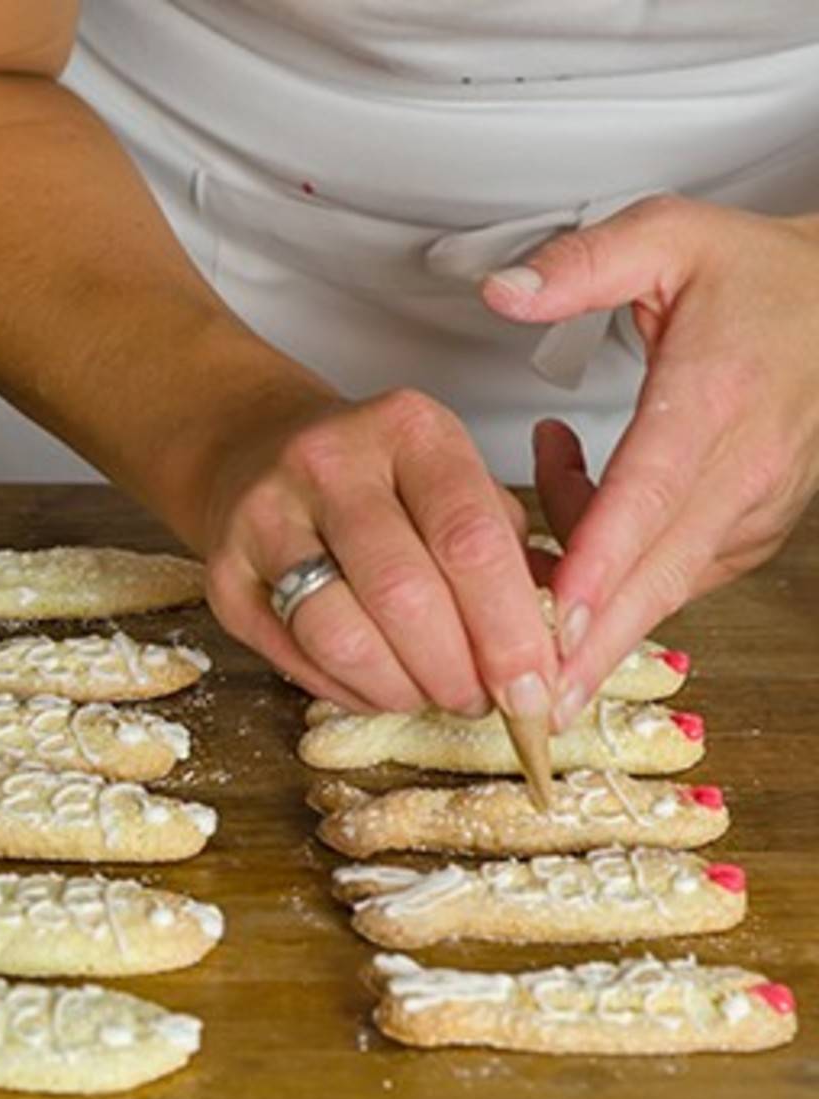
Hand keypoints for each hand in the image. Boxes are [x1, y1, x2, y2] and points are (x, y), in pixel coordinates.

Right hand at [199, 388, 558, 721]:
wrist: (254, 452)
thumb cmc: (378, 480)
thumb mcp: (456, 482)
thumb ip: (510, 555)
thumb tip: (556, 657)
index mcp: (407, 430)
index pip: (469, 539)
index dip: (508, 628)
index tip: (535, 687)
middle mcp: (327, 463)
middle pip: (403, 593)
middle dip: (456, 670)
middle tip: (483, 701)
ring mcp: (265, 517)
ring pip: (340, 634)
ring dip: (400, 688)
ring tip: (429, 693)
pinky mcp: (223, 575)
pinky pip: (294, 657)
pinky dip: (349, 692)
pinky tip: (378, 686)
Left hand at [483, 196, 818, 728]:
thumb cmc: (746, 275)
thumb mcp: (665, 235)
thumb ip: (582, 264)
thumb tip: (502, 292)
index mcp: (720, 393)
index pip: (654, 490)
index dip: (602, 556)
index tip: (557, 616)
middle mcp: (747, 463)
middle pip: (664, 568)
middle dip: (596, 639)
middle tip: (536, 701)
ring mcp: (755, 505)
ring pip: (665, 579)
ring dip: (589, 594)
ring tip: (523, 560)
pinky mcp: (749, 530)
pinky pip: (673, 571)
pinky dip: (613, 568)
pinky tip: (569, 516)